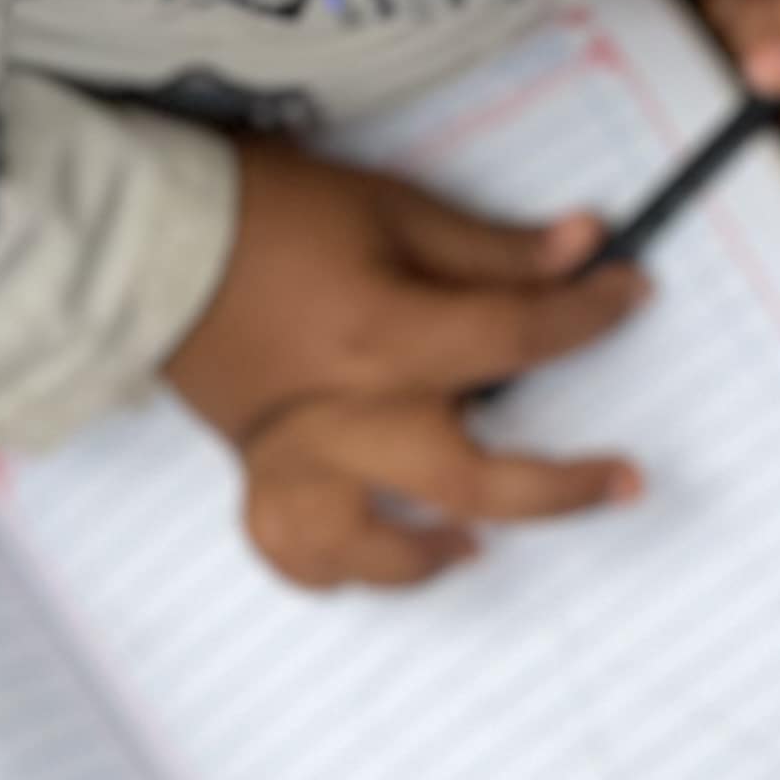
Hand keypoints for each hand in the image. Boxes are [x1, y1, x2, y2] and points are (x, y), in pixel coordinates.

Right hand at [164, 135, 650, 588]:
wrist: (151, 241)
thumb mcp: (390, 208)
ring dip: (432, 560)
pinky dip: (337, 571)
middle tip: (625, 480)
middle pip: (476, 483)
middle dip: (564, 489)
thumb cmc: (267, 215)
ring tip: (476, 546)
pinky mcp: (259, 472)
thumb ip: (488, 248)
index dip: (590, 317)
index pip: (519, 339)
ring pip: (374, 551)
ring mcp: (300, 459)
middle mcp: (349, 419)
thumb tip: (583, 248)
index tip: (629, 295)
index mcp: (386, 339)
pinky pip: (296, 555)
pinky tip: (378, 553)